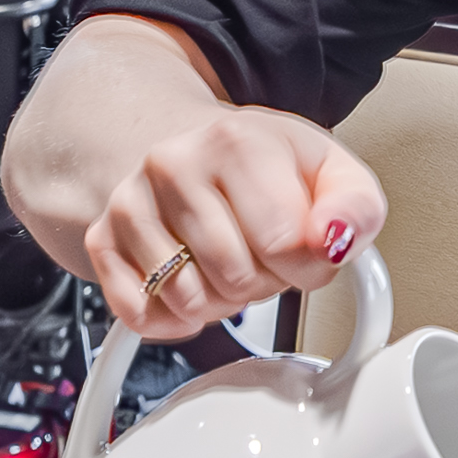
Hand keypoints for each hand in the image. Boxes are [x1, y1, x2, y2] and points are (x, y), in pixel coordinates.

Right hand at [81, 107, 379, 341]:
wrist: (194, 149)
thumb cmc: (264, 168)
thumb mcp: (330, 173)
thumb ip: (355, 208)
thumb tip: (336, 240)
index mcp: (236, 139)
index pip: (287, 246)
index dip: (309, 265)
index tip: (306, 246)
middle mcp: (172, 164)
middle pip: (239, 280)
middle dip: (266, 282)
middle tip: (263, 251)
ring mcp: (131, 202)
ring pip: (191, 302)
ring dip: (222, 302)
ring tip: (228, 260)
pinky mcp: (102, 239)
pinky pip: (141, 315)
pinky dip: (175, 318)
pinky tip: (192, 281)